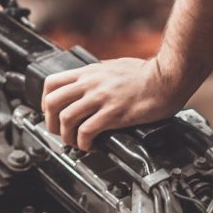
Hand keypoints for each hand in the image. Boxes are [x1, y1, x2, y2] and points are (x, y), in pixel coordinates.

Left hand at [40, 56, 190, 149]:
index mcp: (90, 72)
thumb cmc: (148, 73)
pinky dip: (83, 142)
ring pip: (66, 118)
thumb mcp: (115, 66)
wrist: (167, 78)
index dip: (45, 102)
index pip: (52, 83)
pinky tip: (90, 146)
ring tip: (75, 143)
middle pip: (53, 102)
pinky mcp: (113, 113)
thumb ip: (100, 76)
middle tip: (59, 132)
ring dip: (66, 136)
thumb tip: (92, 84)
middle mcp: (91, 84)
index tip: (51, 114)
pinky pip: (87, 130)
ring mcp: (101, 98)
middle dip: (51, 122)